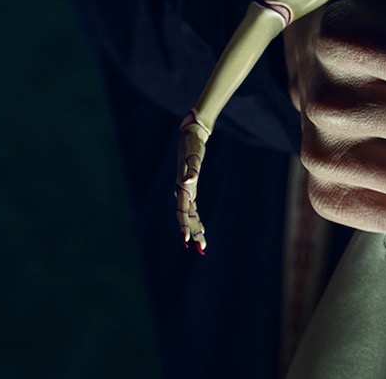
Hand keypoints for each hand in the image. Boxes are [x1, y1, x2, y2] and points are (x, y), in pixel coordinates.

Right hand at [176, 113, 209, 252]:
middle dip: (194, 232)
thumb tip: (188, 182)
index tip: (187, 239)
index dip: (185, 226)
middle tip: (202, 248)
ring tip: (201, 244)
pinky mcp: (189, 188)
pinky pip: (192, 208)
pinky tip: (200, 227)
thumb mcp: (194, 156)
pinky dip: (195, 218)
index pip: (182, 211)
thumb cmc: (192, 145)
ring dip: (195, 228)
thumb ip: (192, 170)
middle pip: (187, 217)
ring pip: (189, 214)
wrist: (189, 136)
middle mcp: (183, 191)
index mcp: (183, 187)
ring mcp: (185, 190)